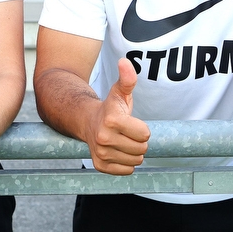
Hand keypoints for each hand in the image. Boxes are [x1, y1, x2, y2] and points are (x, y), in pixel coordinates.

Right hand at [84, 58, 149, 174]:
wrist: (87, 122)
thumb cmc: (110, 107)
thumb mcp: (119, 92)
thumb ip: (127, 78)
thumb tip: (124, 61)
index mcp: (111, 120)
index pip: (145, 134)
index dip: (142, 128)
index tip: (131, 122)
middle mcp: (103, 138)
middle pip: (142, 149)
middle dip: (139, 141)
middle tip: (127, 132)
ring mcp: (100, 153)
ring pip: (136, 161)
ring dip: (133, 152)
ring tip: (122, 141)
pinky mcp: (100, 165)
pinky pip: (128, 170)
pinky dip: (126, 163)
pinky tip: (117, 151)